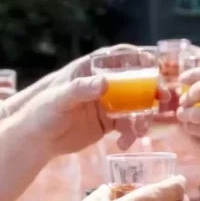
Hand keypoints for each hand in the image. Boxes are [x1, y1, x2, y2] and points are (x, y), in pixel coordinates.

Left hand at [18, 54, 148, 155]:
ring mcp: (107, 104)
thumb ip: (81, 89)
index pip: (118, 57)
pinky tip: (125, 144)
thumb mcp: (60, 99)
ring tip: (138, 133)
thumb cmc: (42, 113)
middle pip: (134, 81)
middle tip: (162, 98)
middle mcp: (102, 85)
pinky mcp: (108, 123)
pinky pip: (128, 125)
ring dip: (143, 117)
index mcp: (89, 70)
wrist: (37, 140)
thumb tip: (104, 82)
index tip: (153, 64)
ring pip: (135, 106)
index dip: (138, 57)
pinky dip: (132, 134)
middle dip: (151, 89)